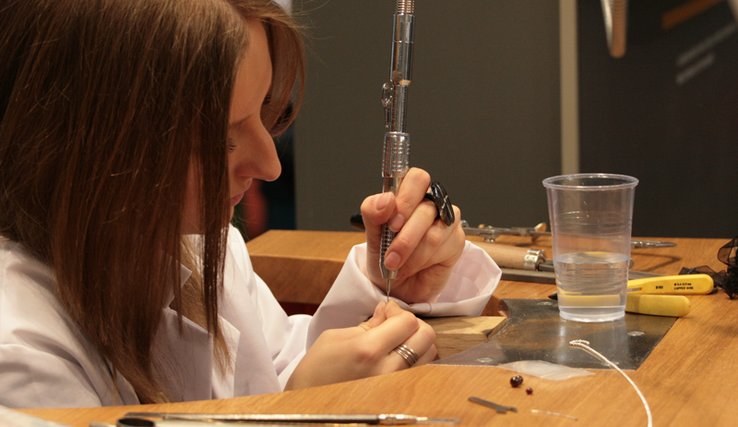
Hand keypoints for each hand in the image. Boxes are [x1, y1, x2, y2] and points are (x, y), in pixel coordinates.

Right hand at [285, 301, 436, 389]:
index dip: (398, 311)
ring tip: (396, 342)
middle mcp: (387, 370)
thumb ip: (368, 324)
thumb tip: (387, 311)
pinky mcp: (399, 396)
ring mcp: (396, 387)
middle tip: (394, 324)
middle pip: (426, 336)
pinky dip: (416, 359)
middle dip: (412, 324)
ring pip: (429, 354)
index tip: (387, 311)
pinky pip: (422, 372)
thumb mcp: (336, 338)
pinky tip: (398, 358)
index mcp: (368, 350)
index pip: (407, 321)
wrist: (309, 405)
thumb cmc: (316, 371)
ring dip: (417, 342)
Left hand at [361, 168, 463, 302]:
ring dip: (411, 254)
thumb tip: (386, 199)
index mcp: (410, 194)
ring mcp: (447, 221)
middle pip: (427, 207)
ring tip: (397, 265)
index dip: (406, 199)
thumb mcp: (371, 236)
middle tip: (391, 254)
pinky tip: (415, 266)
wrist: (397, 287)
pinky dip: (422, 261)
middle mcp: (431, 203)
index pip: (417, 178)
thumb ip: (373, 213)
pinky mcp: (456, 240)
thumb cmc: (386, 257)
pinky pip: (443, 247)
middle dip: (405, 237)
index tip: (392, 223)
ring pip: (434, 232)